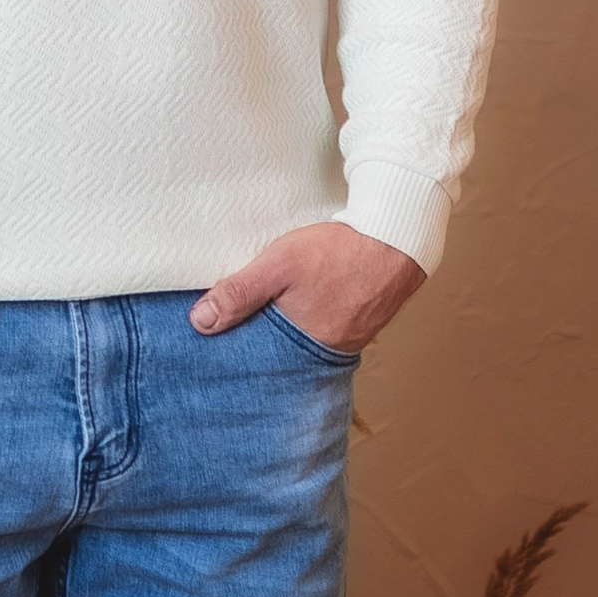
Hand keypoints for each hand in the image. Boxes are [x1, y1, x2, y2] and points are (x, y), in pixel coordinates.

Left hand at [189, 222, 422, 355]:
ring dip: (290, 327)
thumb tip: (201, 323)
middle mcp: (330, 350)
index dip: (243, 349)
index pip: (262, 361)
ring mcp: (351, 338)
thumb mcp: (279, 265)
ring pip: (307, 339)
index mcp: (306, 346)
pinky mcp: (364, 321)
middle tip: (246, 322)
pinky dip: (314, 317)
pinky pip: (329, 327)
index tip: (222, 341)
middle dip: (264, 340)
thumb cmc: (339, 251)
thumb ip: (240, 293)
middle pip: (285, 352)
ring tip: (273, 309)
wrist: (396, 235)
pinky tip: (307, 300)